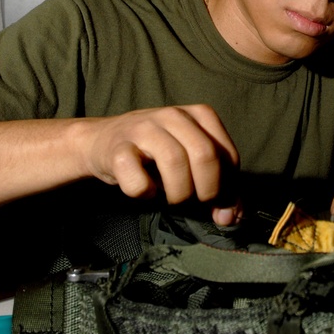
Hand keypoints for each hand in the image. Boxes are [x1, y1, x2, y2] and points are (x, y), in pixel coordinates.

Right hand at [79, 104, 241, 225]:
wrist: (103, 141)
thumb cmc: (155, 155)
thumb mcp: (192, 161)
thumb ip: (218, 188)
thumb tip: (231, 219)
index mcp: (199, 114)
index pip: (228, 156)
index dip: (225, 187)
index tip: (212, 199)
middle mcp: (173, 116)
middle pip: (205, 156)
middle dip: (205, 190)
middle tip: (193, 201)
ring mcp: (144, 129)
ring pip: (175, 163)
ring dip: (178, 193)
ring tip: (170, 197)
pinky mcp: (118, 149)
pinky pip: (139, 180)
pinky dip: (146, 195)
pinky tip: (146, 191)